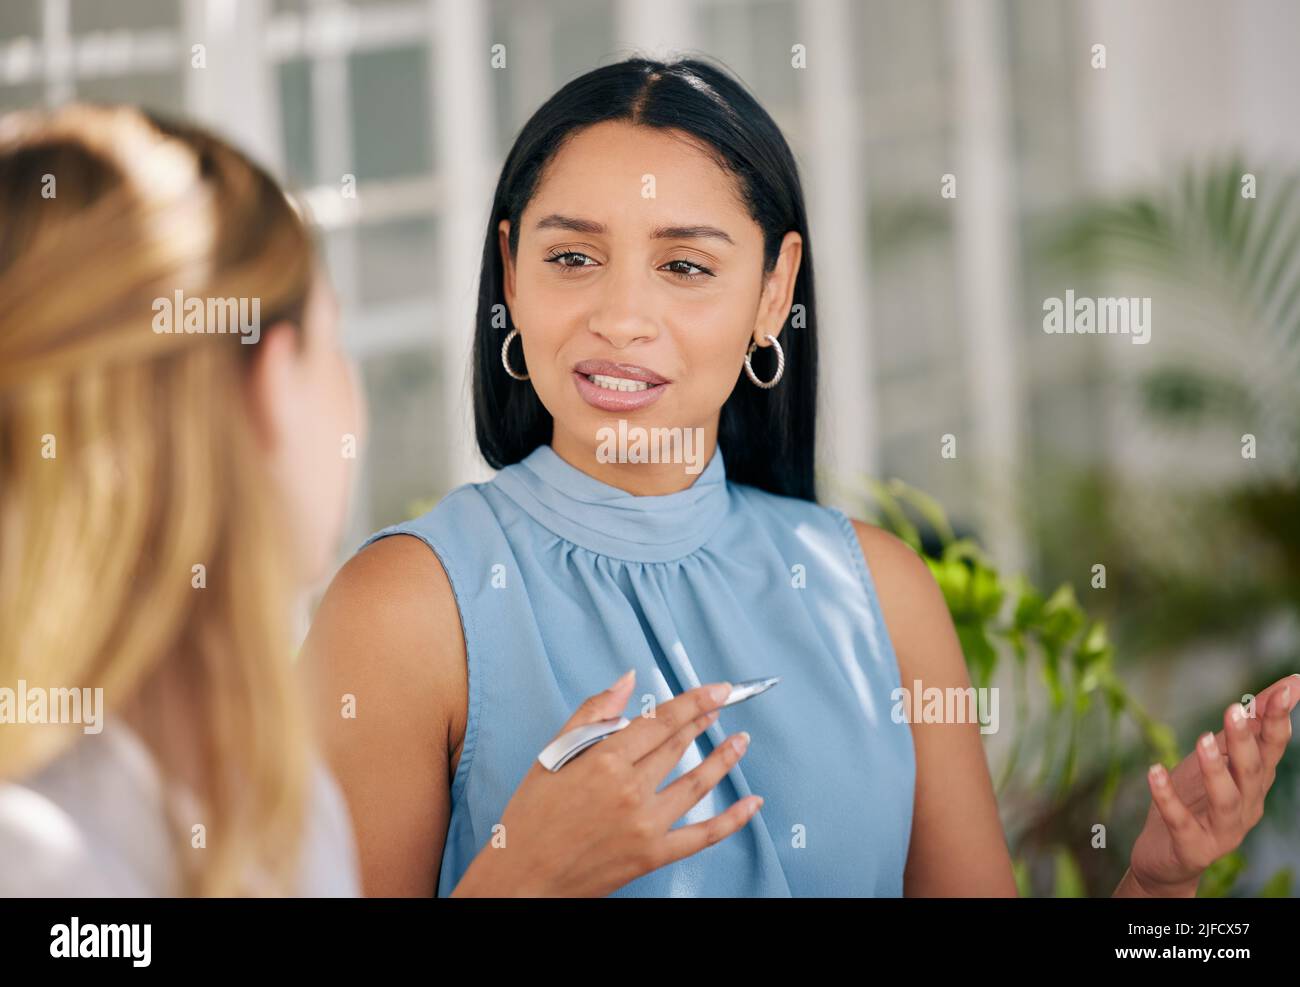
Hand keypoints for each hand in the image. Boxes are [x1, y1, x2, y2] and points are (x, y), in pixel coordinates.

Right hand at [451, 670, 761, 896]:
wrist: (521, 878)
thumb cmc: (531, 817)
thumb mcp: (552, 755)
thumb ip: (592, 714)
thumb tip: (627, 682)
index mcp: (604, 762)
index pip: (660, 722)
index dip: (693, 702)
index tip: (717, 690)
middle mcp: (630, 791)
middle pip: (678, 746)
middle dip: (704, 722)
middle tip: (723, 706)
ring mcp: (645, 825)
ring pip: (697, 784)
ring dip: (723, 759)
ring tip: (741, 741)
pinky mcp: (652, 855)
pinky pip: (702, 836)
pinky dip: (732, 820)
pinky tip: (751, 803)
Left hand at [1125, 673, 1298, 896]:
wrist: (1166, 856)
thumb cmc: (1195, 799)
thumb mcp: (1217, 758)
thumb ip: (1243, 730)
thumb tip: (1278, 688)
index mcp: (1254, 782)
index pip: (1272, 747)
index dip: (1278, 718)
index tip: (1287, 686)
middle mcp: (1246, 806)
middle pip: (1252, 771)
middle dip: (1245, 740)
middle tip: (1233, 708)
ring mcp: (1222, 830)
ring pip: (1226, 799)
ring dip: (1216, 769)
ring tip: (1203, 738)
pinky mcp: (1192, 847)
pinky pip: (1180, 821)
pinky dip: (1167, 796)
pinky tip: (1153, 771)